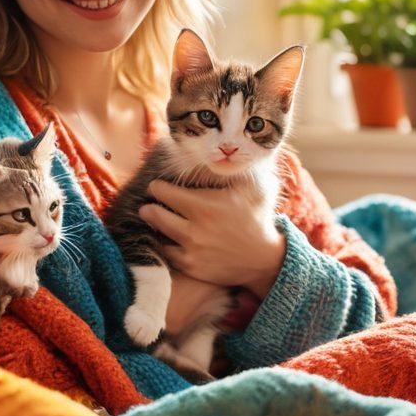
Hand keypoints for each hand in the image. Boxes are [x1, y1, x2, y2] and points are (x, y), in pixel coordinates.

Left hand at [138, 179, 285, 294]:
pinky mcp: (192, 268)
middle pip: (153, 213)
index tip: (159, 186)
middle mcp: (194, 230)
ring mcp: (192, 251)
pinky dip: (164, 245)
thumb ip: (234, 167)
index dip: (158, 186)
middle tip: (150, 203)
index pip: (162, 191)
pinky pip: (166, 254)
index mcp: (205, 206)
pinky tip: (166, 237)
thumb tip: (221, 147)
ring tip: (155, 218)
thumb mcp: (252, 186)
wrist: (266, 259)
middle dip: (149, 206)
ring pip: (157, 235)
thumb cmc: (258, 217)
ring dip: (154, 226)